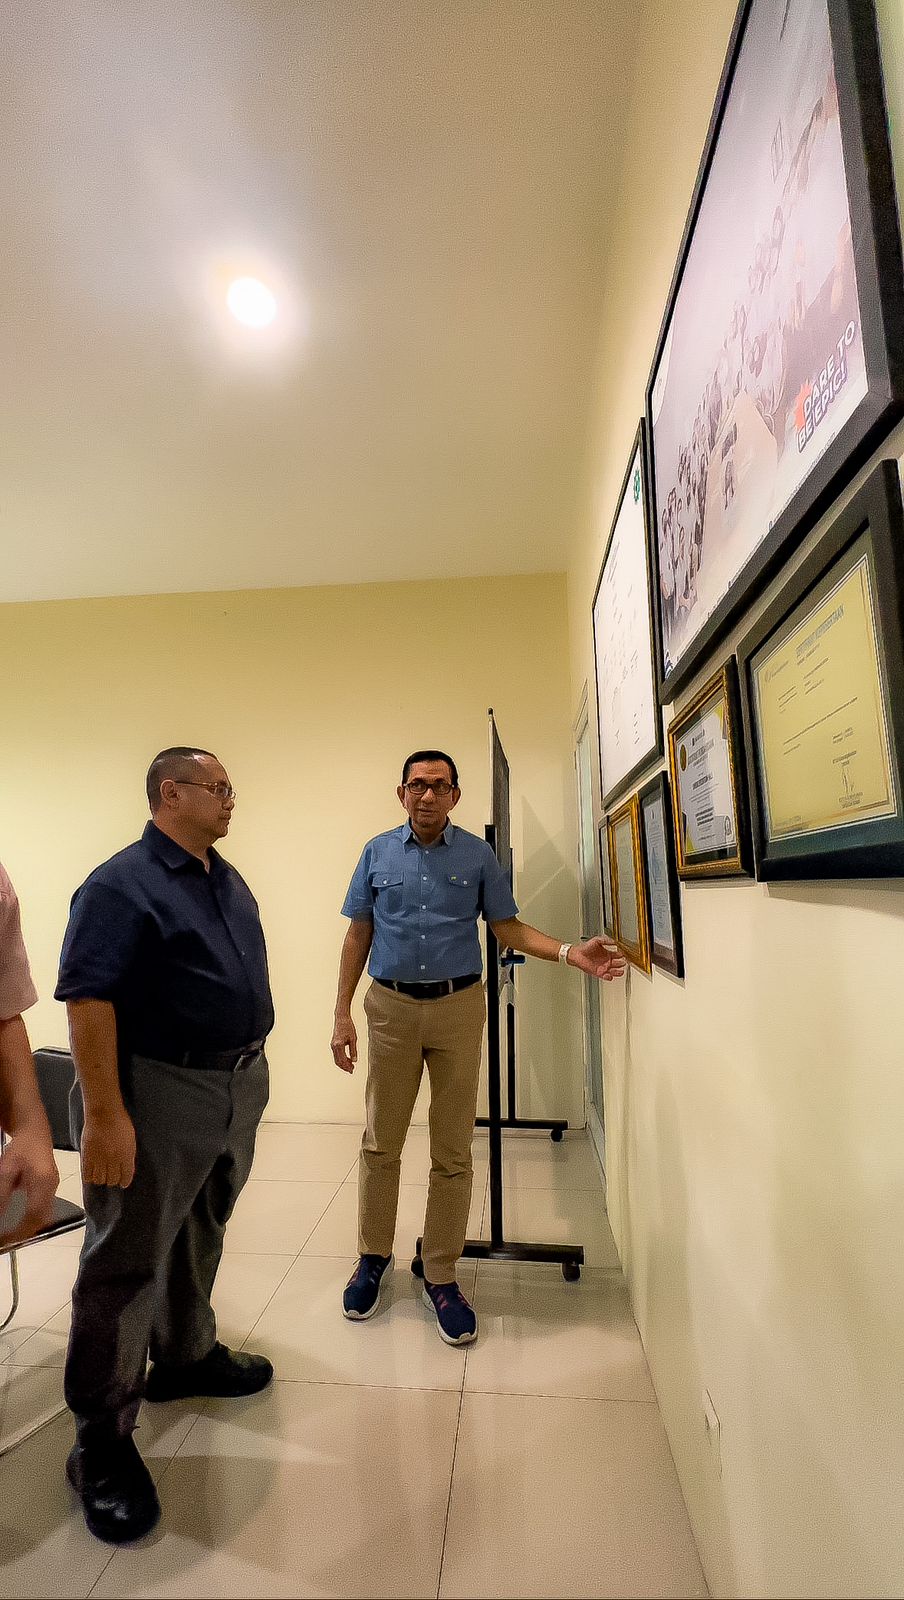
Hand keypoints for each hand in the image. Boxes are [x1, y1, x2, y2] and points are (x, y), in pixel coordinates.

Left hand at [0, 1127, 59, 1247]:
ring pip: (45, 1215)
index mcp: (43, 1183)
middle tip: (8, 1239)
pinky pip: (44, 1208)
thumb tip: (0, 1216)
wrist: (34, 1130)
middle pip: (42, 1219)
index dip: (20, 1230)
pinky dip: (33, 1217)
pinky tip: (20, 1218)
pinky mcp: (51, 1185)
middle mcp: (52, 1187)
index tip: (6, 1239)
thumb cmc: (20, 1148)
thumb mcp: (6, 1170)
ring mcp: (54, 1186)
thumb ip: (3, 1194)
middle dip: (26, 1232)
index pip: (34, 1215)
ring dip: (30, 1226)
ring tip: (12, 1232)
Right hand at [81, 1108, 135, 1187]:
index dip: (124, 1182)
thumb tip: (126, 1170)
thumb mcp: (131, 1140)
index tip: (122, 1183)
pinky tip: (91, 1173)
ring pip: (99, 1180)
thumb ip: (128, 1156)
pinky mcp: (87, 1156)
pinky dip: (89, 1177)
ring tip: (100, 1174)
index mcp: (126, 1156)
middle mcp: (113, 1160)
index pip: (126, 1177)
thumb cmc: (120, 1122)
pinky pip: (87, 1175)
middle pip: (112, 1180)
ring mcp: (99, 1159)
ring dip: (100, 1179)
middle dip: (112, 1180)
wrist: (104, 1113)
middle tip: (110, 1176)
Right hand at [331, 1014, 357, 1073]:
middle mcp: (334, 1046)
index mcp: (339, 1045)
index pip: (342, 1060)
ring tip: (350, 1066)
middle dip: (344, 1067)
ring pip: (336, 1059)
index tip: (352, 1070)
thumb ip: (353, 1050)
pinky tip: (347, 1060)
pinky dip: (341, 1059)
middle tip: (352, 1070)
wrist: (341, 1018)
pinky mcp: (333, 1044)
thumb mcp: (353, 1039)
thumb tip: (354, 1061)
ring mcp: (332, 1045)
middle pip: (338, 1061)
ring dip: (343, 1064)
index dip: (347, 1066)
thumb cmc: (348, 1027)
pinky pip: (336, 1055)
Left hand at [568, 937, 627, 980]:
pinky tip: (610, 975)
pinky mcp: (598, 973)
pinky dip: (609, 977)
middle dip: (622, 964)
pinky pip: (606, 976)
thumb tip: (614, 941)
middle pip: (618, 964)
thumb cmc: (585, 947)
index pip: (618, 955)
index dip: (622, 955)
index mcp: (607, 953)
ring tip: (621, 971)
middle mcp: (606, 961)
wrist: (576, 954)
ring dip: (618, 972)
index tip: (625, 955)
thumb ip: (605, 940)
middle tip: (624, 963)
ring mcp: (603, 967)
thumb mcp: (596, 940)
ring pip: (614, 971)